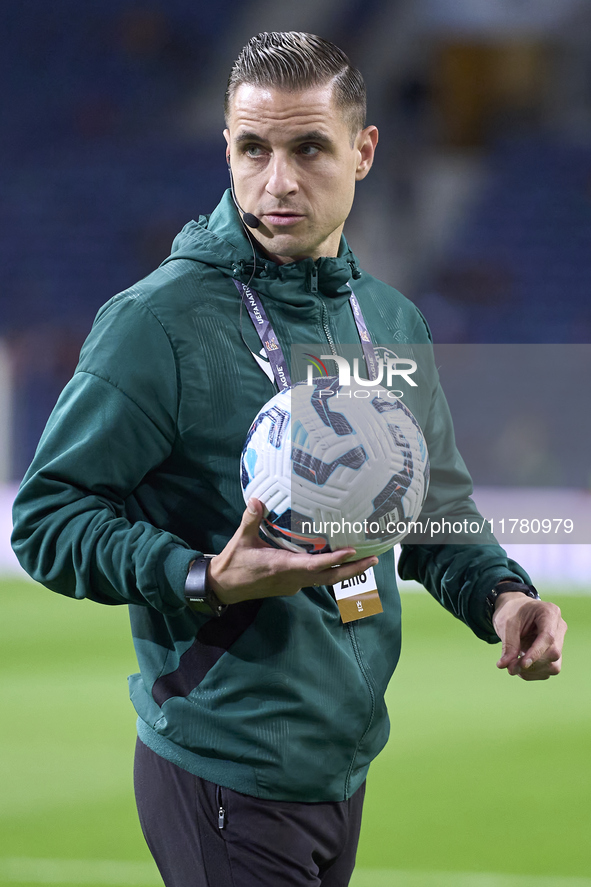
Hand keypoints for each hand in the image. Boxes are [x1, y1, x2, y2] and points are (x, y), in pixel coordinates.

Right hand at [207, 498, 378, 605]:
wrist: (223, 587)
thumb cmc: (233, 563)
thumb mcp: (240, 540)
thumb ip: (250, 519)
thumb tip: (257, 499)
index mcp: (281, 566)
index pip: (314, 565)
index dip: (335, 559)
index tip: (353, 551)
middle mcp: (292, 578)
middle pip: (329, 578)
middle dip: (353, 570)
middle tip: (375, 560)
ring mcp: (292, 584)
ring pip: (325, 580)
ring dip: (346, 572)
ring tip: (366, 560)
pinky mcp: (291, 585)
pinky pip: (316, 579)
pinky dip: (330, 571)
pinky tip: (339, 561)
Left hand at [492, 591, 566, 680]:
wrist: (514, 610)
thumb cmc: (511, 612)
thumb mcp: (506, 624)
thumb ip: (508, 645)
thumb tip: (504, 666)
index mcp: (550, 612)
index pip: (549, 637)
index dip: (536, 653)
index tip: (522, 664)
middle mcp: (559, 627)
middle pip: (553, 653)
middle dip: (532, 664)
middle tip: (510, 668)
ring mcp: (559, 641)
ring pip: (553, 665)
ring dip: (532, 671)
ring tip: (513, 666)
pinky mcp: (554, 654)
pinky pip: (549, 670)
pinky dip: (533, 673)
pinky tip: (519, 666)